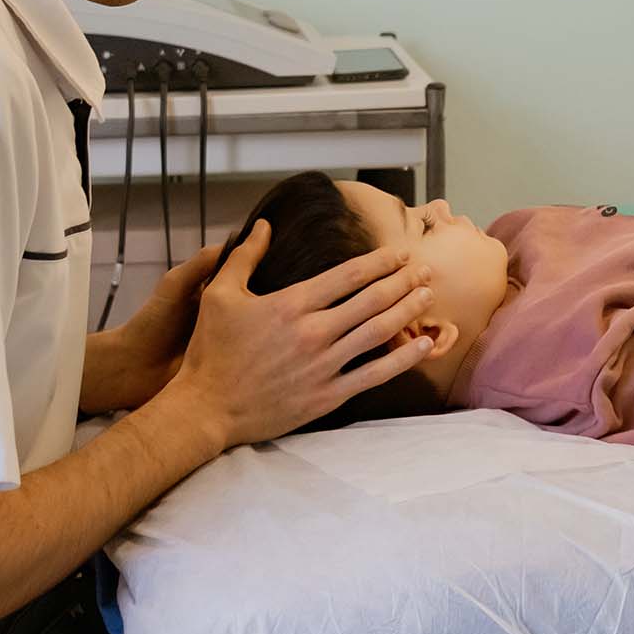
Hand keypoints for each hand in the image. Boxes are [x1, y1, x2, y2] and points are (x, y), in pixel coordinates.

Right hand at [152, 221, 436, 446]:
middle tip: (425, 270)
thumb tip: (263, 225)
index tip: (400, 254)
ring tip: (428, 295)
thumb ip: (244, 256)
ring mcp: (323, 365)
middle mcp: (313, 332)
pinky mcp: (327, 395)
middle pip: (371, 300)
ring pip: (378, 332)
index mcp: (291, 304)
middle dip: (403, 281)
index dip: (379, 262)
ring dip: (407, 310)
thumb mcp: (218, 294)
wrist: (205, 408)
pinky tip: (422, 344)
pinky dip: (402, 359)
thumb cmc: (210, 352)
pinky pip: (374, 374)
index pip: (348, 275)